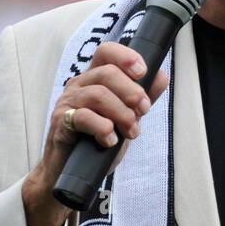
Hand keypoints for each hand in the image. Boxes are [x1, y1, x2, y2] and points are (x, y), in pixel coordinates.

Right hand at [22, 42, 169, 225]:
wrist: (71, 172)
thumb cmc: (95, 143)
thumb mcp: (124, 119)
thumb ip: (141, 98)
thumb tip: (162, 76)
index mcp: (94, 80)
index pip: (106, 52)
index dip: (126, 57)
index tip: (143, 72)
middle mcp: (79, 86)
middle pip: (107, 73)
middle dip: (132, 93)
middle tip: (143, 111)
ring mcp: (68, 103)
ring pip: (99, 95)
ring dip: (122, 114)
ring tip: (131, 132)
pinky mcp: (62, 123)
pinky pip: (83, 117)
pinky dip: (103, 129)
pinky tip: (110, 140)